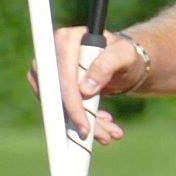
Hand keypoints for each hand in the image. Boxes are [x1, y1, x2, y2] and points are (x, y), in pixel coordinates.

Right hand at [25, 25, 146, 145]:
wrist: (124, 64)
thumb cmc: (125, 55)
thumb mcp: (125, 56)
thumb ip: (107, 65)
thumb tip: (85, 89)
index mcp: (67, 39)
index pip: (63, 75)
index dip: (70, 101)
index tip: (85, 125)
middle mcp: (53, 53)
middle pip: (55, 92)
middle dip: (77, 118)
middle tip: (102, 136)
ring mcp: (50, 71)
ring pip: (56, 105)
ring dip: (81, 123)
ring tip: (108, 134)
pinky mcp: (53, 87)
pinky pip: (60, 109)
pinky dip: (81, 122)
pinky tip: (101, 127)